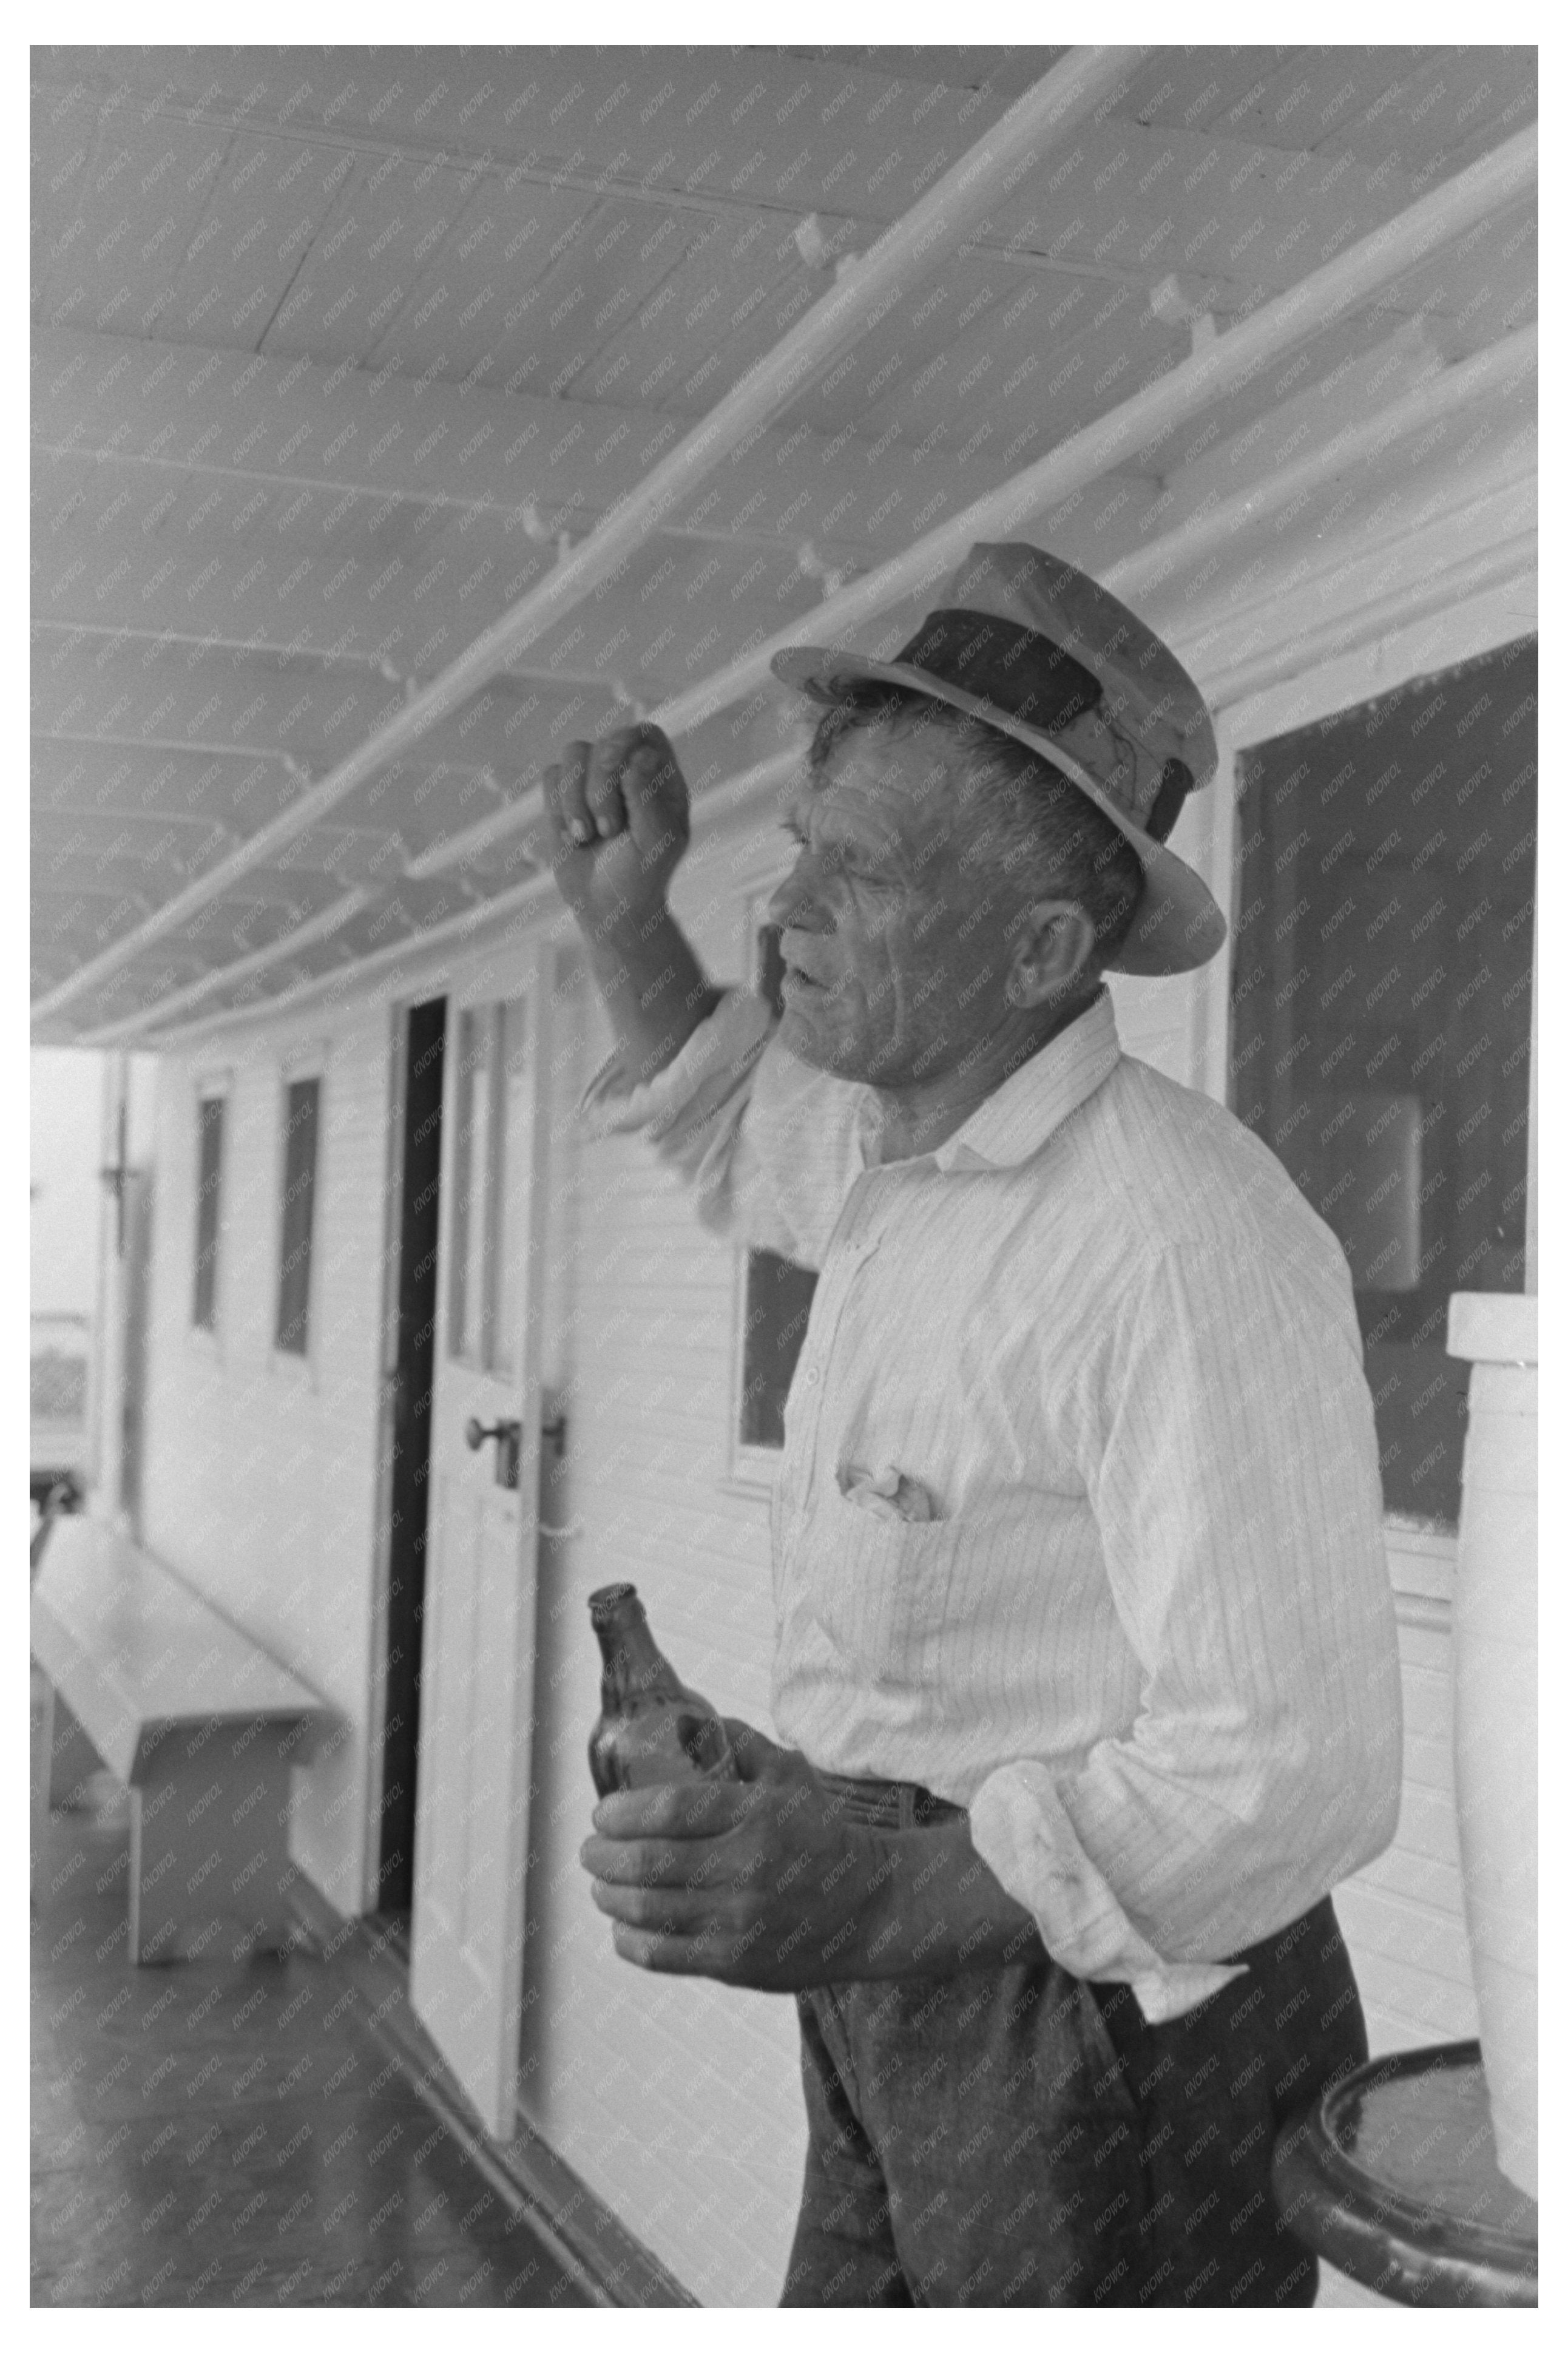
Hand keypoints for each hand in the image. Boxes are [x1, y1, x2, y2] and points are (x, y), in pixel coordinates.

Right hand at [543, 724, 690, 933]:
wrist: (608, 908)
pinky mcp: (564, 795)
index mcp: (660, 776)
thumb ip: (649, 798)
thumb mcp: (656, 843)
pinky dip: (558, 807)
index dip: (629, 750)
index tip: (625, 785)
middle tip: (609, 829)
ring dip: (576, 798)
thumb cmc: (641, 876)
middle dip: (601, 785)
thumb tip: (638, 756)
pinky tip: (574, 836)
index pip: (645, 735)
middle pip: (607, 741)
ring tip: (588, 836)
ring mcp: (593, 779)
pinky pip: (551, 776)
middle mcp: (627, 769)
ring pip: (574, 753)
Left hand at [579, 1718, 902, 1991]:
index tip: (601, 1815)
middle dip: (603, 1856)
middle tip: (590, 1851)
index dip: (623, 1813)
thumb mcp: (789, 1776)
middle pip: (648, 1862)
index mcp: (755, 1814)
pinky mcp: (736, 1962)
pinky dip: (630, 1940)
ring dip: (609, 1896)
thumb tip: (684, 1721)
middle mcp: (745, 1867)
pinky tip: (622, 1927)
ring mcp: (739, 1919)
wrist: (869, 1907)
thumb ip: (739, 1743)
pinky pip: (664, 1954)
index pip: (670, 1809)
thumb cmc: (820, 1834)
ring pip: (648, 1910)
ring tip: (600, 1885)